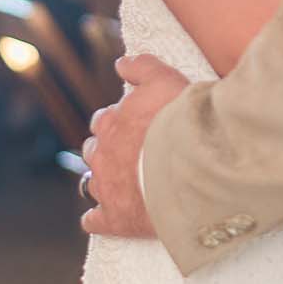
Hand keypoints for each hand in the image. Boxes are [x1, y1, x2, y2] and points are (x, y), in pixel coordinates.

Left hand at [79, 54, 189, 238]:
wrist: (190, 167)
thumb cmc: (180, 122)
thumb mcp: (165, 80)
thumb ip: (141, 67)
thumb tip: (121, 63)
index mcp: (110, 123)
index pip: (105, 120)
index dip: (119, 123)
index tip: (134, 126)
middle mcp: (101, 154)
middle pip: (94, 150)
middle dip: (107, 150)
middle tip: (130, 152)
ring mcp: (106, 187)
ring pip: (92, 182)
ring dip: (103, 180)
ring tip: (122, 182)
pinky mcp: (114, 218)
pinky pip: (94, 220)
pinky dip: (96, 218)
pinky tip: (100, 218)